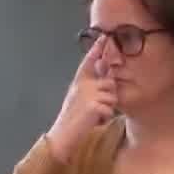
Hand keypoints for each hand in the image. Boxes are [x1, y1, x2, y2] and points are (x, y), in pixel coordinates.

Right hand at [45, 43, 117, 163]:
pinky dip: (105, 117)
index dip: (96, 49)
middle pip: (109, 81)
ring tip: (94, 115)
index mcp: (78, 82)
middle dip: (108, 95)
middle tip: (94, 107)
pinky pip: (110, 108)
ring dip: (107, 107)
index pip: (89, 62)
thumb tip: (107, 74)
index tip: (103, 37)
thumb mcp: (78, 99)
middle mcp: (82, 85)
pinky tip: (94, 121)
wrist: (62, 136)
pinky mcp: (94, 106)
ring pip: (112, 95)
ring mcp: (88, 94)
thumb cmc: (70, 119)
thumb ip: (91, 86)